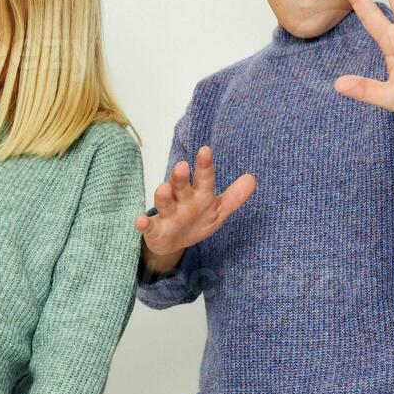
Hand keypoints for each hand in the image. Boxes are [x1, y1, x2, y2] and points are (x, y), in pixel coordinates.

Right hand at [135, 145, 254, 269]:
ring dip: (163, 196)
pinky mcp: (155, 230)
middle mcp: (182, 200)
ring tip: (163, 188)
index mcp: (199, 194)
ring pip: (164, 203)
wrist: (174, 243)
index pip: (204, 179)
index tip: (205, 150)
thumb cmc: (197, 219)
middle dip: (180, 178)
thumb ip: (234, 197)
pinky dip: (143, 223)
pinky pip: (149, 227)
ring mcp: (167, 215)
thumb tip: (253, 179)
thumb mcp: (218, 210)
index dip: (205, 166)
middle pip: (181, 186)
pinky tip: (140, 220)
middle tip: (182, 166)